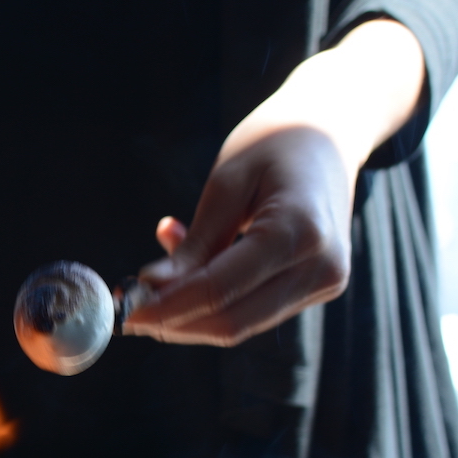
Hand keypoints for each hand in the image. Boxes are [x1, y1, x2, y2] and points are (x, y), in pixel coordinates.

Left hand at [123, 18, 423, 345]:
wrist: (331, 133)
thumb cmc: (275, 144)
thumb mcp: (226, 183)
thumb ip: (194, 243)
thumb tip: (152, 289)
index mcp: (300, 232)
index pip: (220, 290)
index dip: (167, 308)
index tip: (125, 313)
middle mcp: (322, 267)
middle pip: (231, 321)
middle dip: (174, 323)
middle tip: (129, 312)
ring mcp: (325, 282)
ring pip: (240, 324)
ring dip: (188, 315)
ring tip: (150, 288)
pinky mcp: (315, 288)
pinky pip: (252, 308)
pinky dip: (210, 300)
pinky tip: (184, 272)